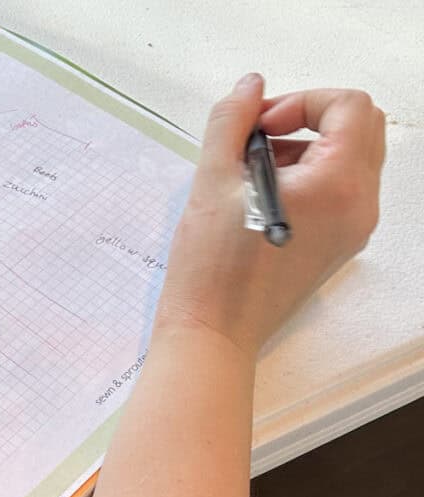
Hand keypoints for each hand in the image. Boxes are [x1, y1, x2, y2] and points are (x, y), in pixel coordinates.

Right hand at [155, 74, 385, 356]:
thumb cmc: (213, 269)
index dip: (301, 101)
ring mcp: (352, 230)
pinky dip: (308, 177)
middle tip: (258, 137)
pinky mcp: (337, 246)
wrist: (214, 333)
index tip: (259, 125)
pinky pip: (339, 191)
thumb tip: (250, 87)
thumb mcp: (213, 181)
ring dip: (306, 147)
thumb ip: (232, 121)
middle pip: (359, 127)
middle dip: (308, 118)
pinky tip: (260, 197)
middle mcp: (359, 207)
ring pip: (350, 158)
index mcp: (339, 185)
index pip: (348, 106)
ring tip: (251, 172)